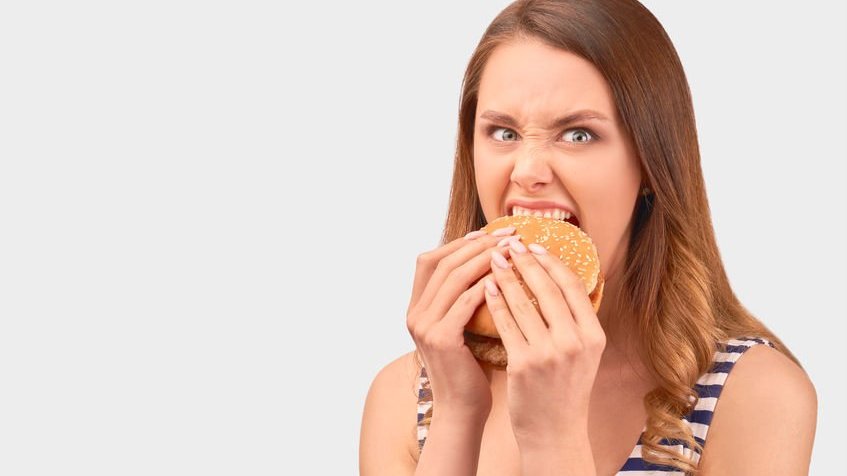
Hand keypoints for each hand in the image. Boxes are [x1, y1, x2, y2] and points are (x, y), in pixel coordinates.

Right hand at [405, 225, 517, 418]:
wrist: (462, 410)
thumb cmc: (470, 370)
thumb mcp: (461, 328)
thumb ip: (463, 300)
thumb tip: (490, 265)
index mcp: (416, 308)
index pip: (431, 260)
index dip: (459, 242)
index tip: (490, 233)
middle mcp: (414, 314)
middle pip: (442, 262)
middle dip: (477, 244)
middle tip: (509, 234)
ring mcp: (424, 326)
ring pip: (453, 277)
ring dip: (485, 258)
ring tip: (513, 249)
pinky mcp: (440, 338)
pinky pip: (464, 301)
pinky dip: (485, 285)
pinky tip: (507, 277)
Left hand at [482, 238, 605, 447]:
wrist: (554, 432)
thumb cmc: (565, 389)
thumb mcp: (584, 354)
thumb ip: (576, 320)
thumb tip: (562, 278)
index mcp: (594, 335)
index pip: (573, 286)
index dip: (552, 262)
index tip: (536, 246)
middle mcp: (575, 342)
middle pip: (548, 289)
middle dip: (526, 262)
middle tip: (510, 244)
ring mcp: (549, 354)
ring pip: (524, 303)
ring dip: (506, 277)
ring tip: (493, 259)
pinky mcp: (524, 365)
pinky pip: (506, 324)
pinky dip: (496, 302)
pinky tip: (487, 287)